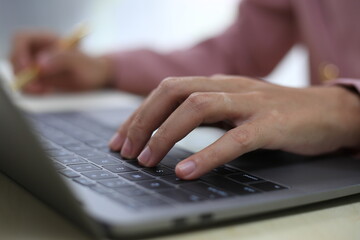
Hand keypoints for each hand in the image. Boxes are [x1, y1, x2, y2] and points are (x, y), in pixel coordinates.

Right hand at [9, 30, 110, 93]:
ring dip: (26, 84)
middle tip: (38, 87)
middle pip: (14, 57)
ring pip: (18, 72)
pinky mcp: (37, 78)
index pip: (21, 38)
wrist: (97, 78)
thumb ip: (61, 59)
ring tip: (46, 91)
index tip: (29, 68)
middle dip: (21, 73)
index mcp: (46, 39)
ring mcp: (35, 64)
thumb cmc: (91, 67)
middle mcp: (37, 50)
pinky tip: (47, 92)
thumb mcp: (80, 62)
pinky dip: (32, 91)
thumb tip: (39, 64)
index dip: (19, 52)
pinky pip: (25, 84)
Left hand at [109, 75, 359, 178]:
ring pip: (198, 108)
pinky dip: (207, 155)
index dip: (138, 114)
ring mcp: (250, 104)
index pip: (166, 90)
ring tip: (147, 161)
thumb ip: (205, 113)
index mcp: (217, 84)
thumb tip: (168, 129)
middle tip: (125, 152)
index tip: (119, 140)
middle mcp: (229, 87)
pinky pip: (234, 139)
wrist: (326, 111)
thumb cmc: (276, 113)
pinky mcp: (271, 125)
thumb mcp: (233, 107)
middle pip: (173, 92)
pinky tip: (186, 171)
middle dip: (142, 122)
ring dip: (165, 135)